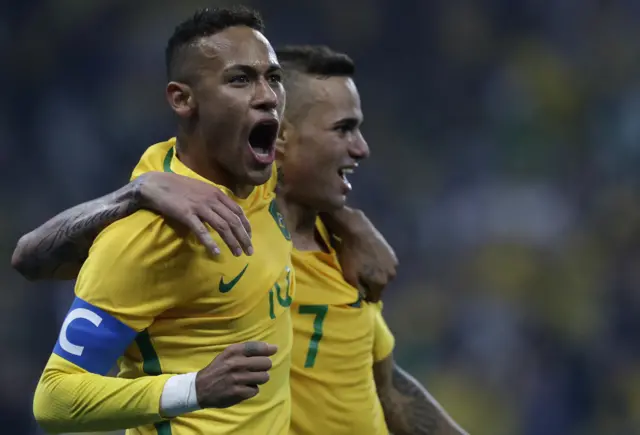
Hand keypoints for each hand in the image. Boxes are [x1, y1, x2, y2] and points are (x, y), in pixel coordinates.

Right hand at [136, 171, 252, 255]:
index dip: (246, 226)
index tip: (249, 237)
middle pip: (233, 221)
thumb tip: (225, 214)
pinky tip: (216, 252)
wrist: (157, 184)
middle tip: (249, 251)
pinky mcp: (187, 214)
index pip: (238, 211)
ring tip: (237, 253)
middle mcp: (212, 199)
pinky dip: (210, 242)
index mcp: (217, 193)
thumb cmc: (179, 187)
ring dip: (232, 242)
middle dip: (243, 237)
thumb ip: (214, 200)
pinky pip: (201, 230)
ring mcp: (199, 206)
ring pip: (222, 226)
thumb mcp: (202, 190)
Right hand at [195, 342, 277, 408]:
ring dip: (259, 379)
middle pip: (266, 363)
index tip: (274, 349)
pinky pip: (255, 390)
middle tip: (256, 369)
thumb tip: (272, 347)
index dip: (268, 349)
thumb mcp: (228, 354)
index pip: (257, 347)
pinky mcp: (238, 393)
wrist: (200, 388)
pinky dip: (251, 390)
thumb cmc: (218, 368)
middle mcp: (236, 363)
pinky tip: (243, 388)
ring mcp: (237, 379)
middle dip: (264, 366)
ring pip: (264, 377)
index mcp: (233, 351)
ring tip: (250, 379)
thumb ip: (248, 349)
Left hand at [336, 210, 397, 301]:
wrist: (358, 231)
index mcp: (381, 283)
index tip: (359, 290)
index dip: (366, 296)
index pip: (375, 298)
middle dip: (372, 284)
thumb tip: (362, 298)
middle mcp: (391, 275)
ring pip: (384, 275)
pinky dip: (380, 264)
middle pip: (381, 286)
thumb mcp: (349, 276)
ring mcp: (393, 263)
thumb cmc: (352, 255)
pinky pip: (386, 265)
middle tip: (361, 276)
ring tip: (366, 266)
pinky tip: (371, 258)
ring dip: (377, 274)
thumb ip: (357, 290)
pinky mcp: (392, 253)